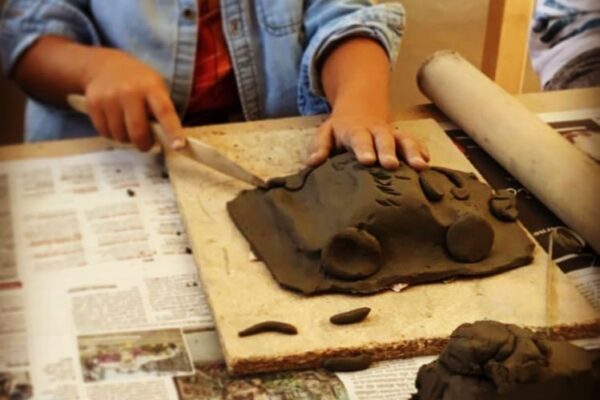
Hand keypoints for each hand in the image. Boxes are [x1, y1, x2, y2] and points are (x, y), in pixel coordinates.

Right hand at [81, 48, 184, 150]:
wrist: (104, 66)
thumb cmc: (138, 82)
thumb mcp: (155, 87)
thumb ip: (161, 110)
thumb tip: (166, 139)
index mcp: (151, 88)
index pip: (165, 112)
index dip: (173, 131)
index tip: (179, 147)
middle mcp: (129, 92)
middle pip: (138, 131)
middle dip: (144, 144)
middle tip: (146, 143)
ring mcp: (109, 98)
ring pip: (120, 135)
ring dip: (127, 138)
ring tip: (129, 127)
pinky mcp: (93, 104)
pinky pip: (105, 132)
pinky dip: (112, 134)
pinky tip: (115, 122)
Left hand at [307, 109, 429, 170]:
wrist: (360, 107)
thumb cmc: (341, 129)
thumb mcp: (326, 133)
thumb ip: (320, 146)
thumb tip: (313, 162)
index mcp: (354, 131)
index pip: (359, 139)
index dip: (363, 149)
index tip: (367, 161)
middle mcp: (375, 131)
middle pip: (384, 139)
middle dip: (389, 151)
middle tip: (391, 165)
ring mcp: (391, 134)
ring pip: (403, 139)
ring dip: (412, 151)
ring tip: (420, 166)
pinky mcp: (402, 139)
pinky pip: (414, 143)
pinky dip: (422, 151)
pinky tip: (427, 163)